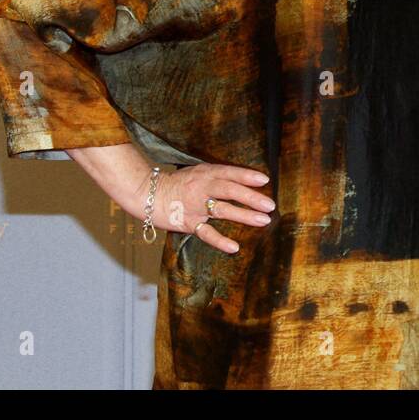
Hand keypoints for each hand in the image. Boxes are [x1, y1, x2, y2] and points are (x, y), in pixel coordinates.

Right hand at [152, 164, 274, 253]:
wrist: (148, 194)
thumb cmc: (179, 183)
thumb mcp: (198, 172)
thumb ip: (219, 176)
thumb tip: (246, 181)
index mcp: (206, 173)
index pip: (229, 173)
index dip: (247, 176)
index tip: (265, 181)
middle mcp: (201, 188)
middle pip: (229, 190)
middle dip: (251, 197)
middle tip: (270, 205)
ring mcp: (195, 206)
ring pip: (222, 210)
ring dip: (244, 215)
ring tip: (263, 220)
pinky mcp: (187, 223)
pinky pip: (205, 233)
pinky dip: (220, 241)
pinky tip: (234, 247)